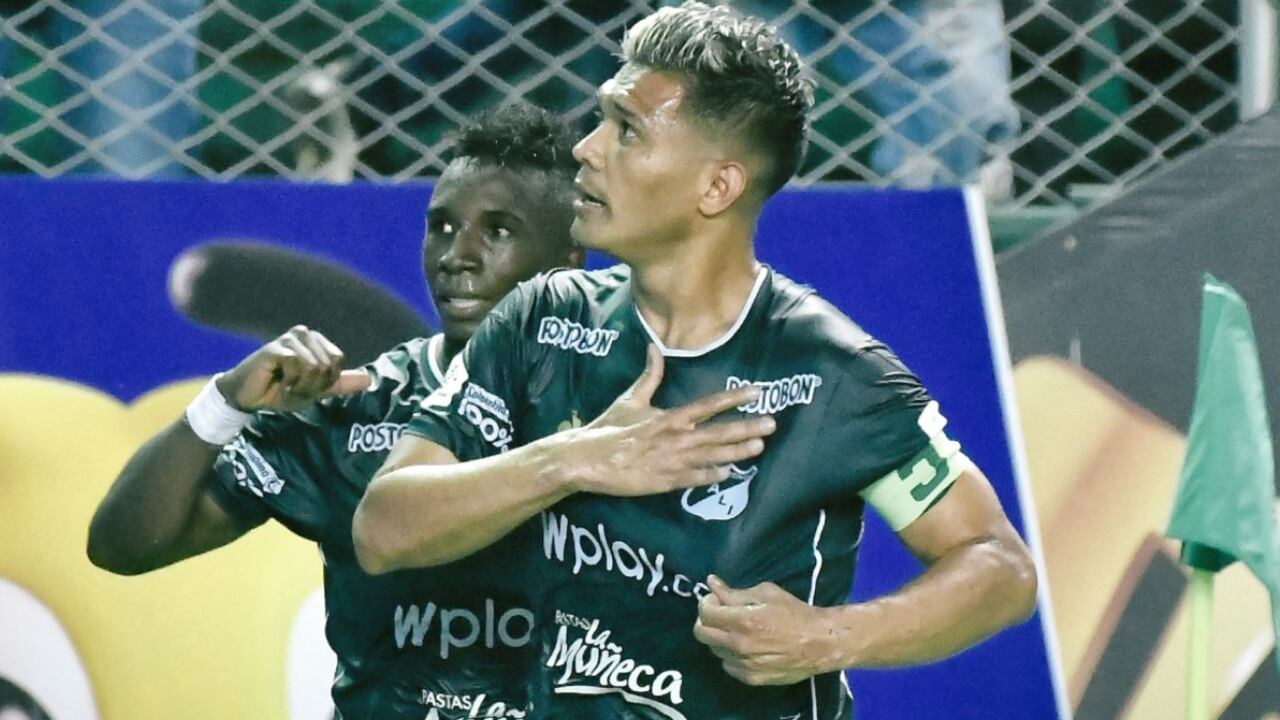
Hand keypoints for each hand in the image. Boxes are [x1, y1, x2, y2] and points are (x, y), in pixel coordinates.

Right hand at [215, 325, 370, 411]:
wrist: (248, 398)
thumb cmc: (280, 391)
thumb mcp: (316, 391)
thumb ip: (340, 383)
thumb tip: (369, 379)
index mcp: (316, 341)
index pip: (338, 360)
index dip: (326, 381)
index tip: (308, 386)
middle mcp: (304, 334)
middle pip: (327, 365)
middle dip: (312, 385)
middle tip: (293, 387)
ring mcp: (289, 338)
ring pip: (314, 365)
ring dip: (301, 385)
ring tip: (286, 385)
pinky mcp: (275, 347)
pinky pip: (296, 364)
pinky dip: (289, 380)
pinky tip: (277, 381)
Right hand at [562, 345, 775, 496]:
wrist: (587, 460)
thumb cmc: (609, 428)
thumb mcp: (630, 399)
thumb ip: (649, 376)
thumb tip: (655, 348)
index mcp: (670, 417)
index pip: (709, 405)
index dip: (734, 398)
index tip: (757, 392)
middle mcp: (676, 438)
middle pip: (719, 432)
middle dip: (747, 428)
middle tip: (771, 425)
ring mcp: (672, 461)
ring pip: (712, 457)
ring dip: (737, 453)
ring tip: (758, 449)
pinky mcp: (664, 482)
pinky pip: (694, 480)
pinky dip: (712, 477)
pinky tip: (729, 475)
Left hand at [693, 575, 836, 685]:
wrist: (820, 643)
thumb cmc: (795, 613)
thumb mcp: (766, 594)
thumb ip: (735, 592)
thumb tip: (712, 584)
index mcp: (743, 621)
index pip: (705, 613)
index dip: (706, 602)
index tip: (715, 599)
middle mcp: (739, 645)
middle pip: (701, 634)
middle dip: (706, 620)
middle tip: (720, 613)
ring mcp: (744, 664)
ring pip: (714, 650)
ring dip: (719, 637)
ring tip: (736, 630)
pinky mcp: (751, 678)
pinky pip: (728, 665)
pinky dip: (731, 654)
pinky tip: (745, 646)